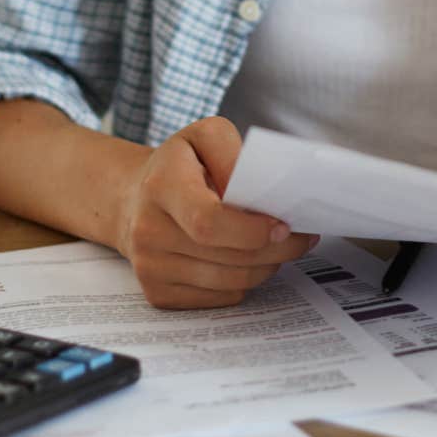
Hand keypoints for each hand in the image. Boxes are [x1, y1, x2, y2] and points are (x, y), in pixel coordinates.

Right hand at [112, 116, 317, 308]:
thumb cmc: (181, 166)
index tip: (282, 225)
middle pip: (228, 257)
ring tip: (278, 246)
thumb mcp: (205, 137)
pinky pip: (220, 298)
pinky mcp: (158, 294)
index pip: (208, 222)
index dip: (251, 230)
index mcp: (161, 186)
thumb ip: (233, 155)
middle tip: (301, 237)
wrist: (135, 199)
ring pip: (231, 282)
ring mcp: (149, 267)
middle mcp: (148, 231)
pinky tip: (249, 260)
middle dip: (276, 249)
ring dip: (266, 267)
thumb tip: (258, 192)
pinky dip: (244, 282)